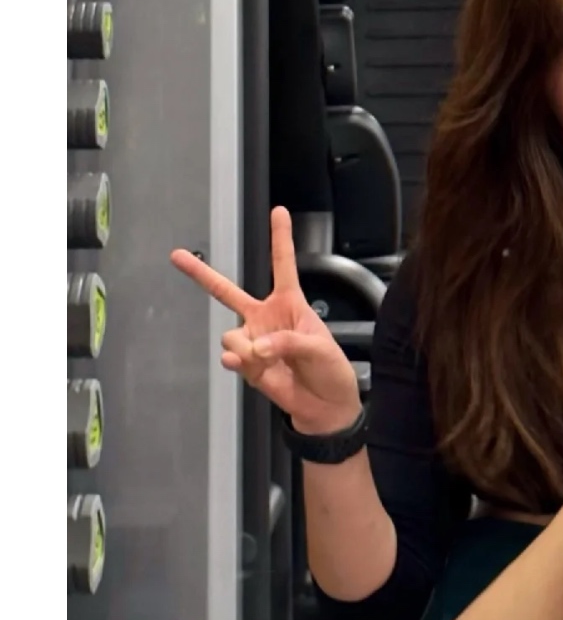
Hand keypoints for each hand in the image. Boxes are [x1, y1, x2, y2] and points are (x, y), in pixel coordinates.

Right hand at [170, 205, 361, 433]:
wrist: (325, 408)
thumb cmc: (330, 371)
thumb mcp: (320, 349)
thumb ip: (288, 342)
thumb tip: (255, 348)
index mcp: (290, 304)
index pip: (283, 265)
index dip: (280, 238)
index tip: (279, 211)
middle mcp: (265, 317)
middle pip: (227, 290)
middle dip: (200, 273)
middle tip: (176, 255)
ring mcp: (252, 340)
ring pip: (231, 335)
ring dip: (247, 348)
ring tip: (268, 360)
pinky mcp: (246, 365)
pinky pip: (231, 357)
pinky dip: (239, 363)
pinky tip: (249, 367)